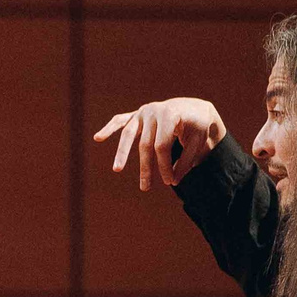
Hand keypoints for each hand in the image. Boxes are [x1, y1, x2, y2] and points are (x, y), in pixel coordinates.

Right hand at [93, 97, 225, 190]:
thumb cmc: (197, 126)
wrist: (195, 108)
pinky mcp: (137, 115)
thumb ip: (187, 161)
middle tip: (145, 188)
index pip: (162, 145)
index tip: (169, 181)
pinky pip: (120, 121)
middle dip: (146, 167)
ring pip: (129, 134)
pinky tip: (98, 138)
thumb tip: (173, 180)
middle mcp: (154, 111)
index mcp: (170, 114)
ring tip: (117, 169)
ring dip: (122, 153)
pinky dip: (109, 129)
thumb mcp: (198, 142)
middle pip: (145, 144)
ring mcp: (143, 112)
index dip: (164, 165)